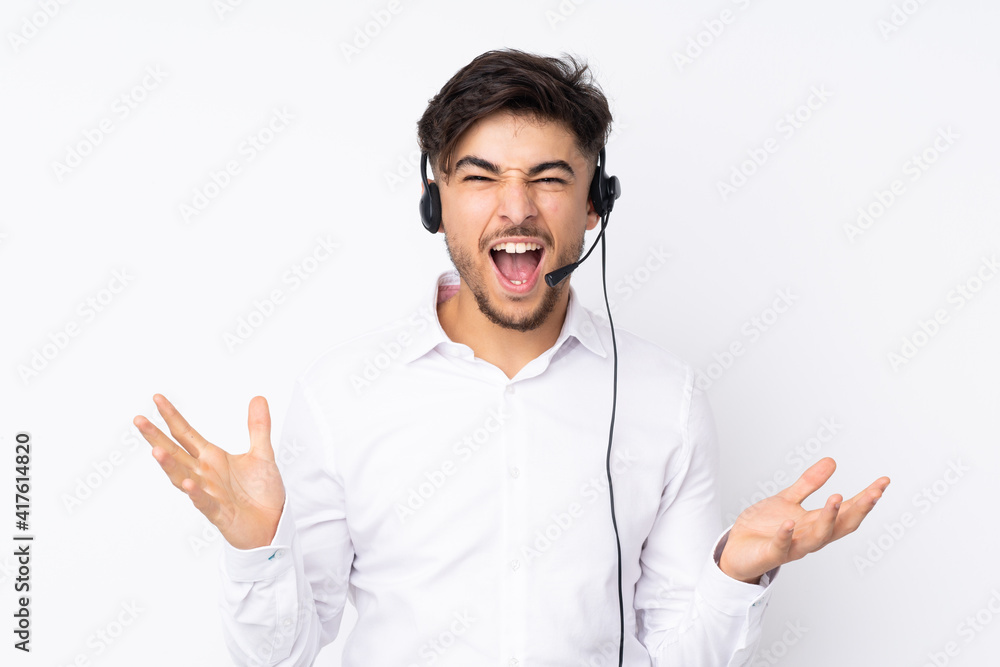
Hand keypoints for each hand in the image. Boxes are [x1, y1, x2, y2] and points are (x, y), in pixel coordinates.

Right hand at [134, 394, 284, 549]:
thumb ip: (258, 427)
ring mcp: (209, 494)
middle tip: (139, 421)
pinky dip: (196, 494)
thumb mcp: (262, 454)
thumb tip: (258, 398)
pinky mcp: (219, 513)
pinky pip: (204, 503)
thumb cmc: (261, 492)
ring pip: (183, 477)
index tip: (156, 398)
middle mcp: (205, 474)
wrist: (273, 524)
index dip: (172, 417)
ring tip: (156, 451)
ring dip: (170, 466)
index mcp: (212, 458)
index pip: (186, 434)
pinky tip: (187, 483)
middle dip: (157, 438)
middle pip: (175, 453)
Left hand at [719, 457, 889, 583]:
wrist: (736, 550)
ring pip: (817, 538)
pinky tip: (790, 521)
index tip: (882, 483)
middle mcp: (809, 537)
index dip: (866, 499)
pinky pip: (781, 546)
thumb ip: (809, 483)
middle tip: (875, 492)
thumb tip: (832, 461)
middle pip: (841, 526)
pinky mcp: (771, 553)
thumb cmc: (763, 528)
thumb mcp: (787, 499)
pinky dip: (786, 534)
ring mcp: (792, 547)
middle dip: (859, 510)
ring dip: (828, 519)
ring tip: (836, 498)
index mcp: (815, 523)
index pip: (847, 512)